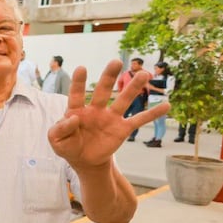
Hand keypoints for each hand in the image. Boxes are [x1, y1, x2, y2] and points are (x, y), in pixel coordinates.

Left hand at [48, 60, 170, 169]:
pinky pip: (139, 120)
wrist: (85, 161)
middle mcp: (95, 109)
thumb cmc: (68, 146)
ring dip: (133, 88)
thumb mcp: (56, 140)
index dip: (79, 82)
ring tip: (144, 74)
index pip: (77, 94)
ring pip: (123, 100)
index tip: (81, 68)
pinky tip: (166, 105)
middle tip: (116, 61)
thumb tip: (73, 118)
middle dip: (109, 76)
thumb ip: (60, 129)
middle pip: (103, 90)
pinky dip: (152, 113)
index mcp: (76, 110)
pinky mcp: (122, 129)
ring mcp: (111, 118)